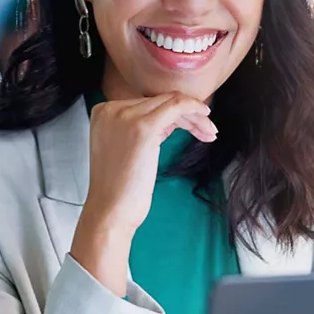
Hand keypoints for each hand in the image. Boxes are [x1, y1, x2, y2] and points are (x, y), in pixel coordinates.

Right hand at [70, 92, 216, 295]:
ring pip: (171, 103)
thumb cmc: (119, 189)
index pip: (147, 103)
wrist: (110, 212)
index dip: (173, 114)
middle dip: (188, 114)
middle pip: (160, 101)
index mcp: (103, 112)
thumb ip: (141, 129)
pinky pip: (177, 107)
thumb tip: (170, 121)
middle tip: (207, 130)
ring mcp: (126, 116)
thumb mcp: (125, 149)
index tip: (191, 126)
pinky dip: (195, 109)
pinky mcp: (143, 127)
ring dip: (195, 115)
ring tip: (209, 133)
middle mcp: (111, 109)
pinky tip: (207, 123)